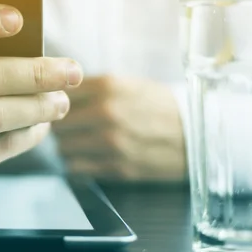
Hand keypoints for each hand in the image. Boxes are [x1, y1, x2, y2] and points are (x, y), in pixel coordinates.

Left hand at [54, 76, 185, 181]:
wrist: (196, 135)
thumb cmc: (158, 106)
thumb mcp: (127, 83)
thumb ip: (91, 87)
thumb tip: (55, 92)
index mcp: (107, 86)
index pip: (58, 94)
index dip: (55, 102)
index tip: (57, 107)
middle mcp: (106, 113)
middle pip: (57, 123)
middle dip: (59, 126)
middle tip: (67, 127)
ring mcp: (111, 142)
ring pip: (63, 147)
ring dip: (67, 146)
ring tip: (78, 142)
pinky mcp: (116, 168)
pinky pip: (76, 168)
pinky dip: (76, 163)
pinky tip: (86, 157)